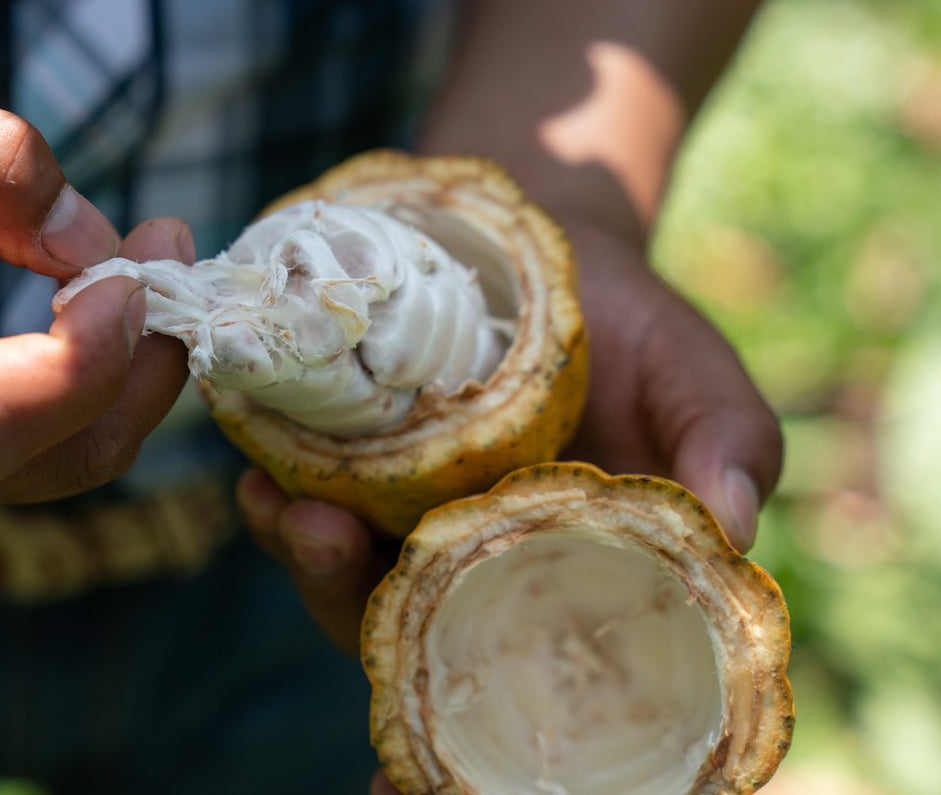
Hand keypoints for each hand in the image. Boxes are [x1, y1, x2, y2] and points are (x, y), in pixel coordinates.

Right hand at [0, 53, 191, 507]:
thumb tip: (94, 246)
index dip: (75, 364)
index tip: (133, 269)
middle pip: (30, 460)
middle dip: (132, 366)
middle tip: (170, 247)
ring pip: (54, 468)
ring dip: (130, 375)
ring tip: (151, 261)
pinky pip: (37, 452)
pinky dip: (96, 385)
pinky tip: (108, 304)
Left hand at [238, 207, 780, 794]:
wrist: (556, 252)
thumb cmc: (640, 339)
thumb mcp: (697, 384)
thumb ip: (728, 446)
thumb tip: (735, 521)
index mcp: (563, 593)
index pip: (517, 695)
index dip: (462, 758)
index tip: (400, 790)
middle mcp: (479, 580)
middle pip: (410, 642)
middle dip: (359, 615)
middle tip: (333, 547)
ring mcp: (412, 530)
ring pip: (348, 582)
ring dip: (309, 558)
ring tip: (293, 507)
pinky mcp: (359, 476)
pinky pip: (306, 505)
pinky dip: (278, 500)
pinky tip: (259, 472)